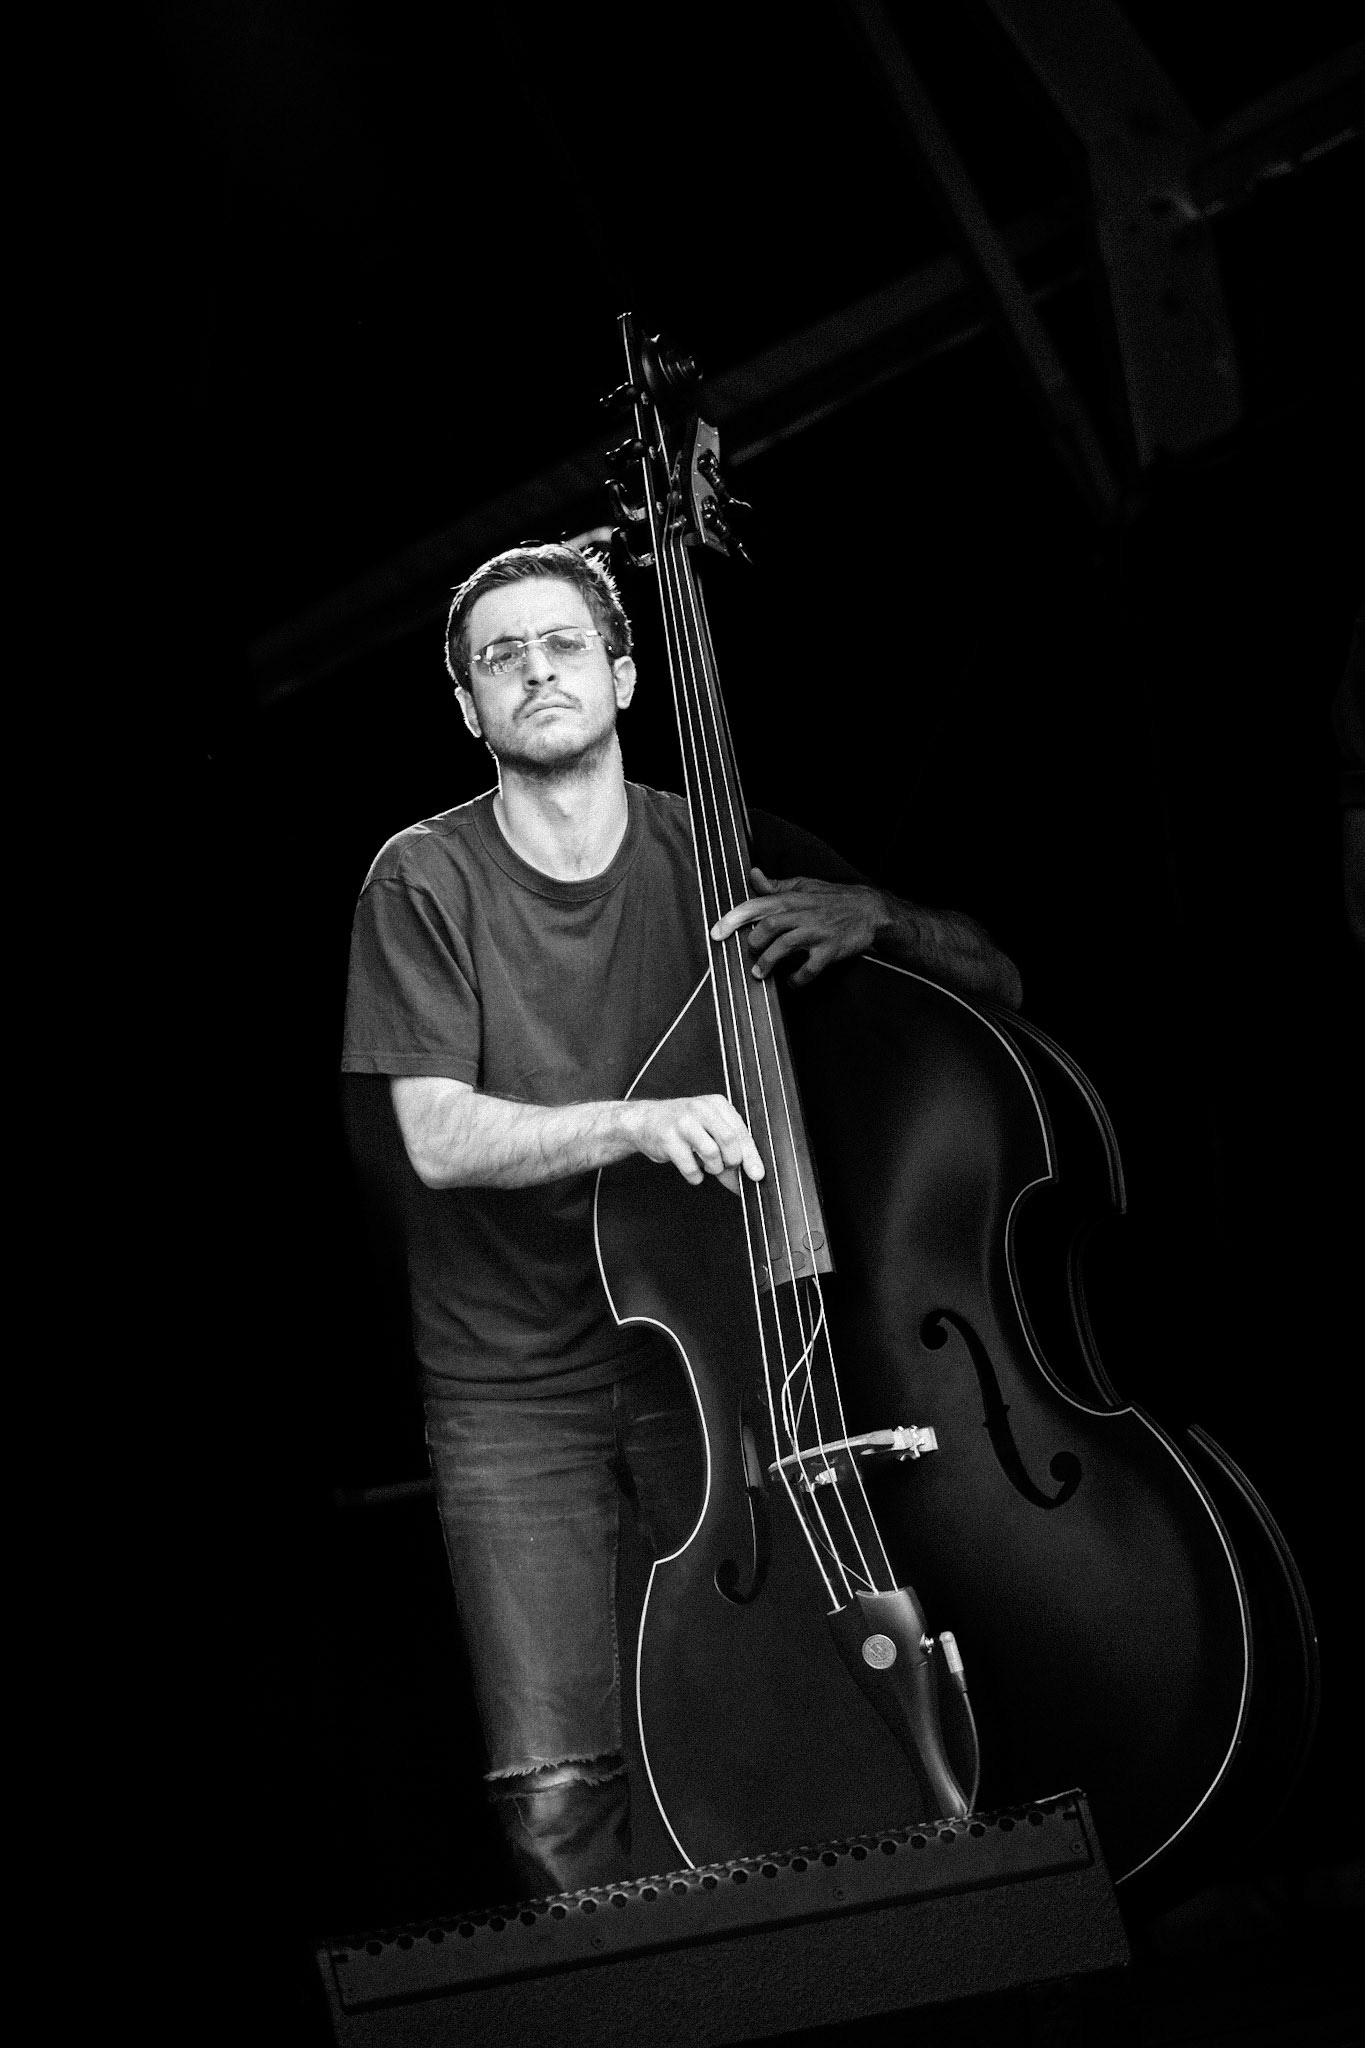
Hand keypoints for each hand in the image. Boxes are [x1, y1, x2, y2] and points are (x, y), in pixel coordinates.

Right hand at [623, 1094, 765, 1192]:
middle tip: (725, 1167)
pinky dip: (695, 1176)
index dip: (751, 1156)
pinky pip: (691, 1167)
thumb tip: (750, 1174)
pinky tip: (692, 1170)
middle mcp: (700, 1108)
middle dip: (731, 1162)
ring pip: (712, 1154)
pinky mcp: (668, 1139)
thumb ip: (729, 1146)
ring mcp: (683, 1123)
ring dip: (713, 1168)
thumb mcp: (709, 1127)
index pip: (740, 1131)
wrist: (645, 1121)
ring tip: (707, 1166)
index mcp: (716, 1104)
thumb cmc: (683, 1126)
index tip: (757, 1174)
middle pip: (729, 1141)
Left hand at [710, 866, 883, 985]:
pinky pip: (809, 968)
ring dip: (768, 962)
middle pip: (769, 926)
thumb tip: (753, 875)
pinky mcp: (831, 950)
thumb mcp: (805, 886)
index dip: (733, 919)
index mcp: (793, 898)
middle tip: (751, 952)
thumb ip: (777, 885)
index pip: (757, 906)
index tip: (716, 932)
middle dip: (754, 942)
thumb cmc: (834, 899)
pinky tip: (792, 981)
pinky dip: (797, 979)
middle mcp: (804, 914)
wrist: (871, 910)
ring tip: (760, 972)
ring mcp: (817, 933)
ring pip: (785, 947)